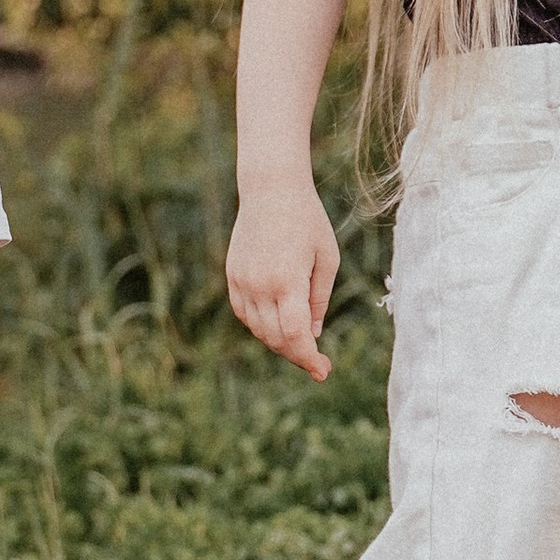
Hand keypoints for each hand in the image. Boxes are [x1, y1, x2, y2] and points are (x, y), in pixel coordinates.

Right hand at [226, 185, 338, 378]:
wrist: (271, 189)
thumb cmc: (307, 220)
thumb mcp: (327, 259)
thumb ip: (319, 300)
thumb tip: (313, 334)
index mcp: (287, 281)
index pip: (294, 336)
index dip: (308, 358)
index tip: (323, 370)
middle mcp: (260, 285)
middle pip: (275, 338)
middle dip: (298, 354)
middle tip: (318, 362)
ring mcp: (242, 280)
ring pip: (257, 329)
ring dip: (278, 342)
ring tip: (301, 341)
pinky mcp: (233, 275)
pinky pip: (244, 313)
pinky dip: (260, 325)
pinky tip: (277, 324)